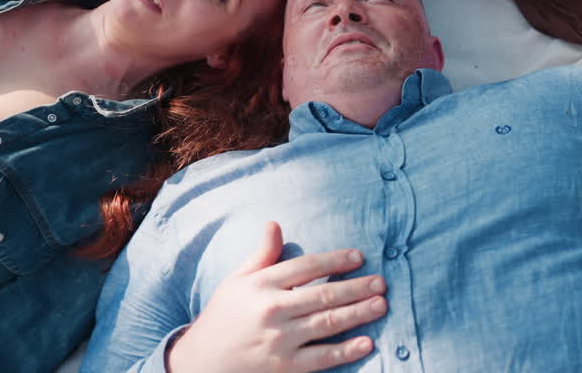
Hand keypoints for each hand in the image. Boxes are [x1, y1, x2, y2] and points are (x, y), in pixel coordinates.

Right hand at [166, 222, 386, 372]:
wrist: (200, 363)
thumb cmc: (223, 317)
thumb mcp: (236, 281)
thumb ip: (261, 255)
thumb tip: (275, 223)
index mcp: (261, 285)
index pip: (306, 267)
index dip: (334, 260)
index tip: (358, 257)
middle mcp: (272, 310)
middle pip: (323, 295)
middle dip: (356, 287)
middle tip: (381, 282)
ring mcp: (279, 340)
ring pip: (327, 323)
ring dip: (358, 313)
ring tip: (381, 305)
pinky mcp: (284, 367)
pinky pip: (321, 357)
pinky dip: (345, 351)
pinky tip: (367, 343)